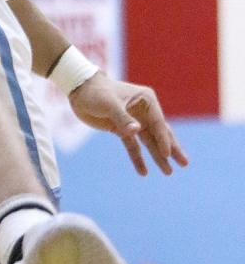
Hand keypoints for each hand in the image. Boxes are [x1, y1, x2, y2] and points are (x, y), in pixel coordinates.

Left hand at [68, 73, 189, 176]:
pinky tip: (143, 172)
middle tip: (185, 163)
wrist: (78, 91)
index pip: (159, 123)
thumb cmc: (96, 92)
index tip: (168, 154)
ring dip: (158, 156)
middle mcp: (143, 111)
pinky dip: (138, 158)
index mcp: (146, 100)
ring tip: (169, 172)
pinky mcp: (122, 129)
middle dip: (171, 148)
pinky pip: (133, 146)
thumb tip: (137, 130)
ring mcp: (134, 121)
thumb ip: (123, 118)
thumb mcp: (109, 103)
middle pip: (160, 133)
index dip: (164, 139)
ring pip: (149, 142)